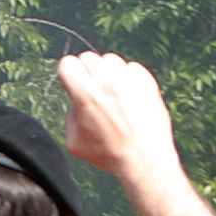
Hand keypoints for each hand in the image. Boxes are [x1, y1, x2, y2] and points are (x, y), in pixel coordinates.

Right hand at [56, 51, 181, 185]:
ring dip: (108, 72)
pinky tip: (128, 94)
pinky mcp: (147, 82)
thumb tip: (77, 102)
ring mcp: (129, 80)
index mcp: (85, 95)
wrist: (143, 157)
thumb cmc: (109, 153)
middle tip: (92, 89)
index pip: (68, 63)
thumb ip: (71, 114)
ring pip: (111, 59)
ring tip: (111, 91)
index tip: (72, 83)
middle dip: (87, 71)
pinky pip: (133, 67)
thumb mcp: (73, 140)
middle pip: (89, 57)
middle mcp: (107, 83)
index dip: (68, 74)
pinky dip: (128, 77)